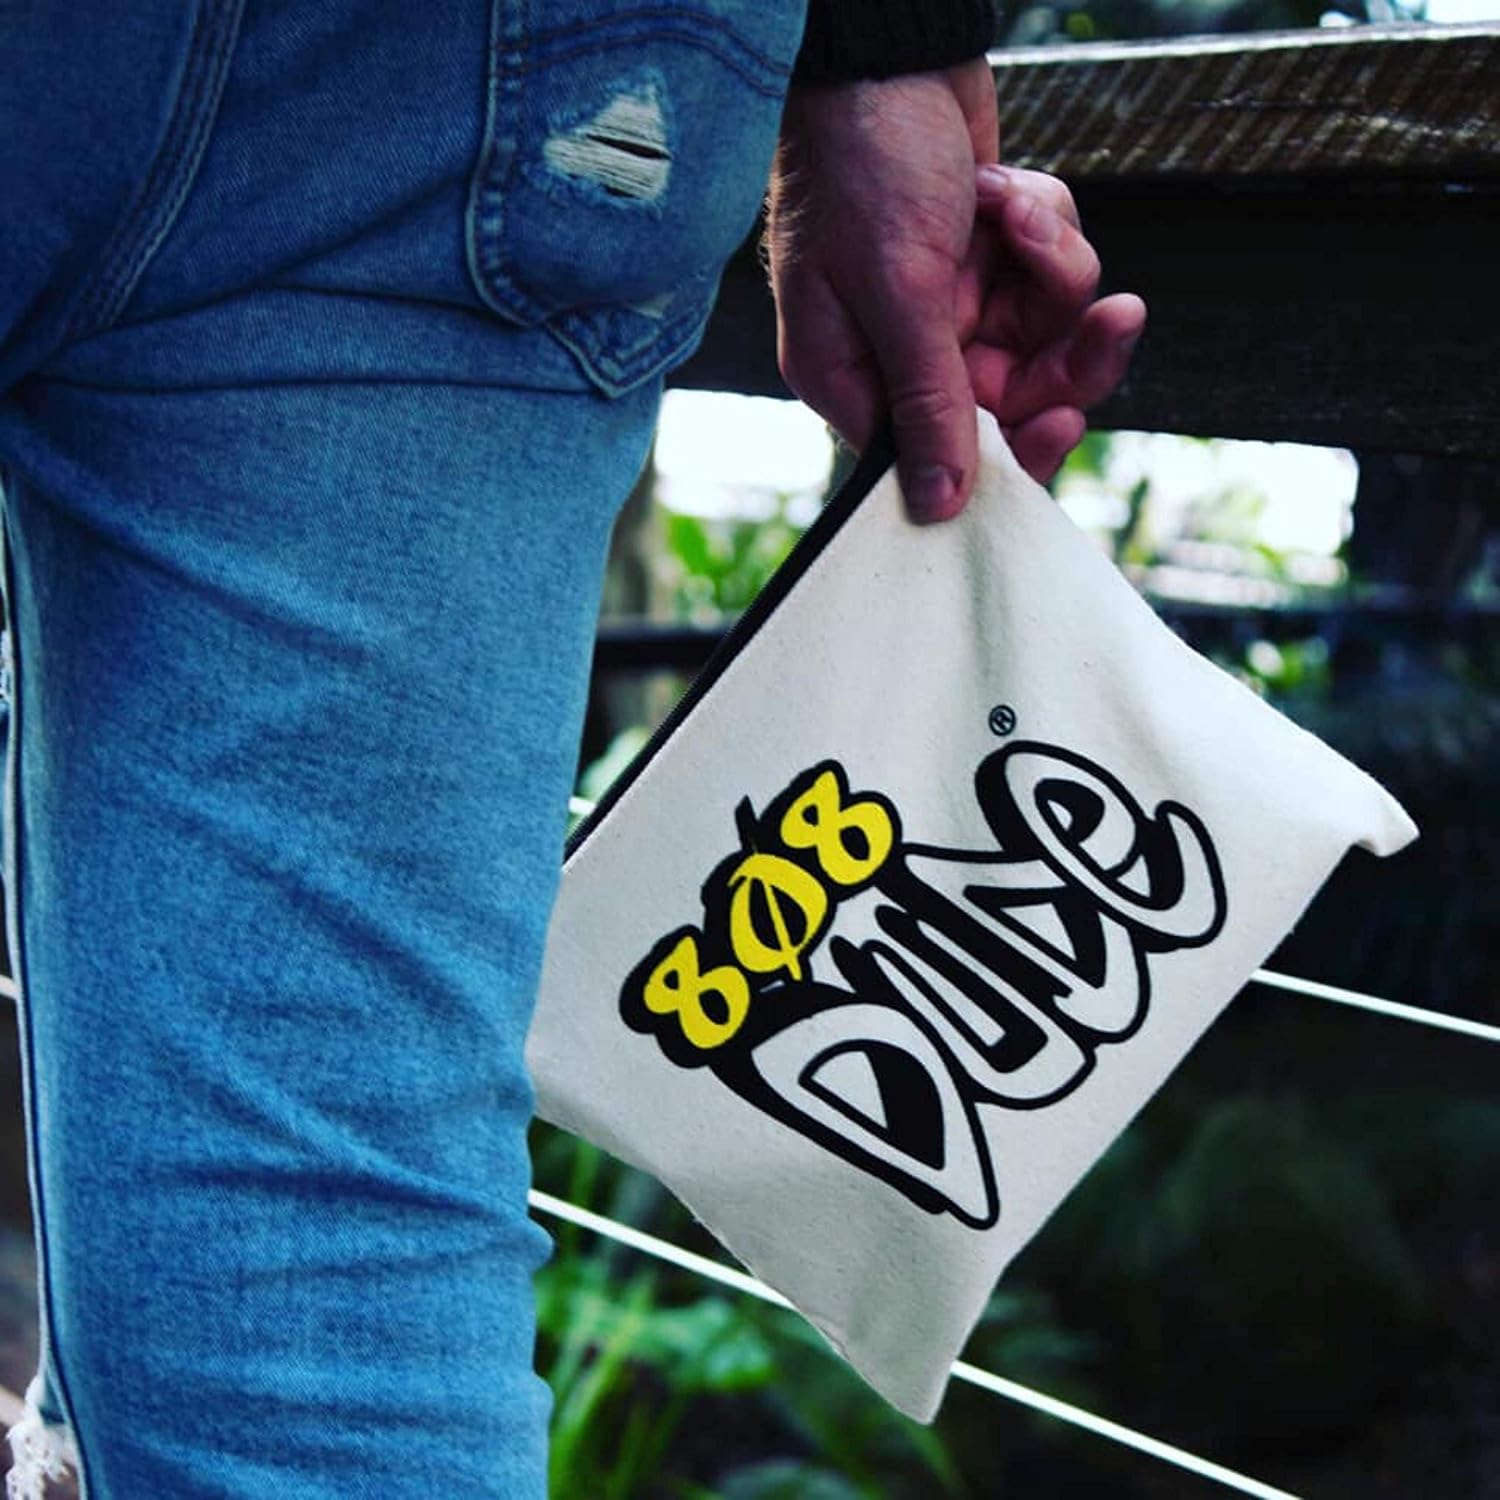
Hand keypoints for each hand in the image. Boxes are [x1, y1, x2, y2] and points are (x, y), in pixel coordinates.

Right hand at [766, 58, 1145, 520]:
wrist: (886, 57)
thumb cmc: (861, 165)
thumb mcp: (898, 290)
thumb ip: (927, 399)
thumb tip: (937, 504)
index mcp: (857, 380)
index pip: (940, 457)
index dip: (1008, 452)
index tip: (1059, 422)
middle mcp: (904, 355)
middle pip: (1016, 401)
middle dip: (1066, 353)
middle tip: (1114, 318)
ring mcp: (953, 308)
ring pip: (1046, 334)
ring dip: (1052, 268)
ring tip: (1018, 211)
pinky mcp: (992, 263)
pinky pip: (1051, 275)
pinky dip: (1044, 227)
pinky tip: (1004, 188)